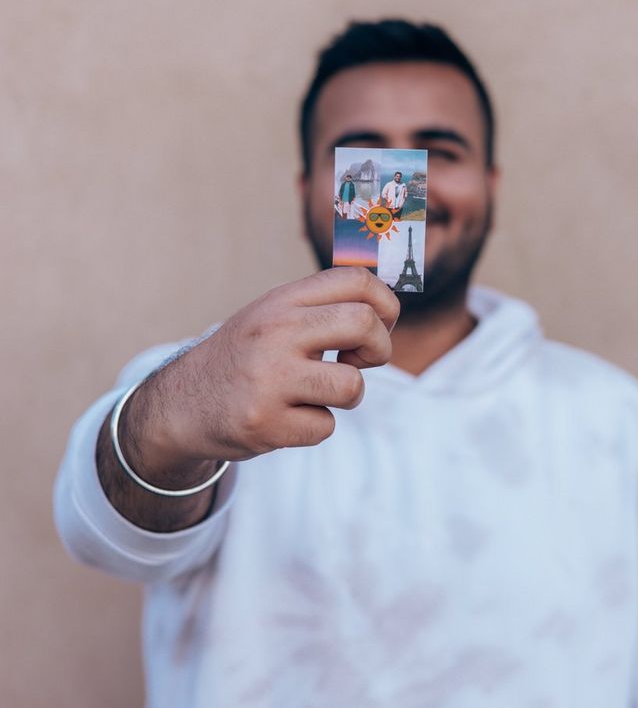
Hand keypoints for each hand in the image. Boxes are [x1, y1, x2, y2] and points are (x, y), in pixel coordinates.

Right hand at [122, 267, 398, 475]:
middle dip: (379, 349)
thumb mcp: (272, 317)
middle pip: (365, 325)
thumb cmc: (243, 359)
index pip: (357, 281)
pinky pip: (325, 426)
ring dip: (346, 396)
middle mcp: (274, 332)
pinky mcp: (265, 423)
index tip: (380, 326)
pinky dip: (314, 427)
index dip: (385, 305)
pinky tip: (287, 417)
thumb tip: (387, 305)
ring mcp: (269, 379)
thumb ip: (320, 307)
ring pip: (352, 386)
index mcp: (280, 301)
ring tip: (318, 394)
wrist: (180, 406)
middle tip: (358, 362)